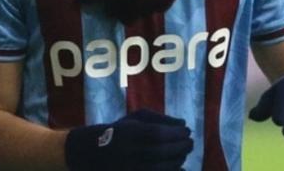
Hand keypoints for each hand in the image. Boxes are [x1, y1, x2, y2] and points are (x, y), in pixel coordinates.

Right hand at [65, 109, 193, 170]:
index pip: (156, 134)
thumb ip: (159, 119)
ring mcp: (130, 168)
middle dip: (180, 147)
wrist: (93, 153)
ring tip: (183, 153)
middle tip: (190, 143)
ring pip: (161, 167)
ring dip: (178, 160)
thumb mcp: (135, 119)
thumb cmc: (119, 131)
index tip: (187, 131)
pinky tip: (179, 167)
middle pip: (160, 152)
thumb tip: (184, 124)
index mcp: (127, 132)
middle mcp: (127, 151)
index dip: (175, 134)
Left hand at [80, 0, 187, 24]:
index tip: (82, 2)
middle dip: (120, 11)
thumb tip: (81, 0)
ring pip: (139, 16)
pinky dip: (151, 5)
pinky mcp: (166, 1)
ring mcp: (151, 1)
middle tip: (120, 2)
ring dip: (136, 9)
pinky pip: (155, 11)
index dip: (88, 1)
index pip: (94, 2)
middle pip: (122, 18)